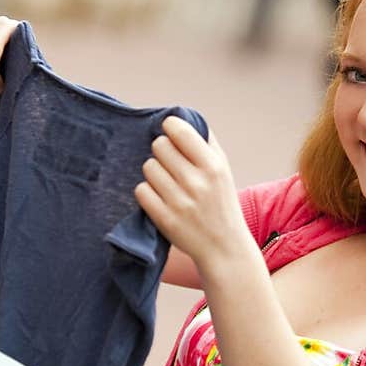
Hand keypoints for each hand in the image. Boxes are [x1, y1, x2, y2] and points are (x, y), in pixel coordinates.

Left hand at [135, 116, 249, 277]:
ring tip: (167, 183)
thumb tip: (181, 118)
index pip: (179, 131)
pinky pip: (141, 191)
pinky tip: (159, 197)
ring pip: (148, 167)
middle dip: (162, 152)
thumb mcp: (224, 170)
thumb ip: (206, 143)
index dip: (170, 127)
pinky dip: (147, 192)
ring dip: (154, 173)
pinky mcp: (164, 219)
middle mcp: (197, 182)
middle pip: (159, 146)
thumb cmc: (221, 203)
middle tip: (170, 163)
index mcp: (213, 166)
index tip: (169, 132)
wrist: (223, 247)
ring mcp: (179, 202)